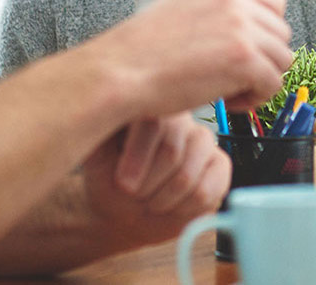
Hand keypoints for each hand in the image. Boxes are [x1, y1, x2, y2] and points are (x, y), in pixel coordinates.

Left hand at [81, 114, 229, 247]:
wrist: (126, 211)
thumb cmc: (109, 179)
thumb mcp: (95, 155)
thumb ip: (99, 130)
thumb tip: (99, 114)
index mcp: (149, 103)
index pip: (154, 121)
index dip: (138, 157)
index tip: (123, 184)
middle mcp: (180, 116)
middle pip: (172, 150)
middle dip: (148, 184)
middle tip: (134, 194)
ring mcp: (203, 138)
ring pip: (188, 174)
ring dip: (163, 199)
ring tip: (149, 200)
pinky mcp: (220, 165)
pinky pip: (206, 191)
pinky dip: (183, 208)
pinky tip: (171, 205)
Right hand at [85, 0, 292, 116]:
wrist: (121, 70)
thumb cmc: (141, 52)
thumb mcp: (182, 10)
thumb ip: (216, 13)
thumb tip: (246, 31)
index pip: (273, 1)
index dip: (265, 31)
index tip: (247, 51)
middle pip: (281, 31)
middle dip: (263, 58)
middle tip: (233, 76)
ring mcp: (241, 26)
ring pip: (282, 58)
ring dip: (260, 80)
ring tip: (228, 90)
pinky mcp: (245, 58)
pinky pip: (272, 84)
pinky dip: (254, 99)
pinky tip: (226, 101)